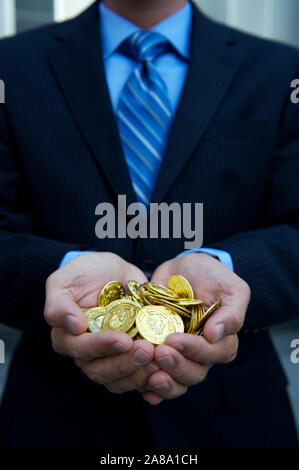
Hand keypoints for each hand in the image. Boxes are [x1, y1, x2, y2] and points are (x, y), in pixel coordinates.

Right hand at [45, 252, 154, 391]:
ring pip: (119, 380)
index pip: (80, 349)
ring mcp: (109, 359)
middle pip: (100, 371)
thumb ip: (59, 304)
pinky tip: (165, 372)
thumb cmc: (84, 274)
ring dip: (139, 373)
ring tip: (158, 358)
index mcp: (67, 337)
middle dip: (124, 363)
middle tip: (147, 350)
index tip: (123, 340)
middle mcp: (87, 354)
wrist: (112, 272)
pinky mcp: (129, 360)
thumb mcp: (64, 281)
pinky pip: (137, 379)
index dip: (101, 347)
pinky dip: (150, 379)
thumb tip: (73, 326)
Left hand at [141, 253, 249, 404]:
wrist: (181, 269)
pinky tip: (145, 390)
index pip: (213, 354)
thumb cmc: (210, 275)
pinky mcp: (160, 354)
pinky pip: (158, 379)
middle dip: (176, 366)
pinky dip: (151, 389)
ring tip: (148, 370)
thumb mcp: (230, 287)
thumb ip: (232, 311)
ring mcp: (180, 356)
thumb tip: (216, 334)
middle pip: (194, 373)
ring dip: (163, 380)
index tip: (174, 339)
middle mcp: (201, 353)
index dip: (194, 350)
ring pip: (176, 381)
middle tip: (159, 353)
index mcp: (222, 340)